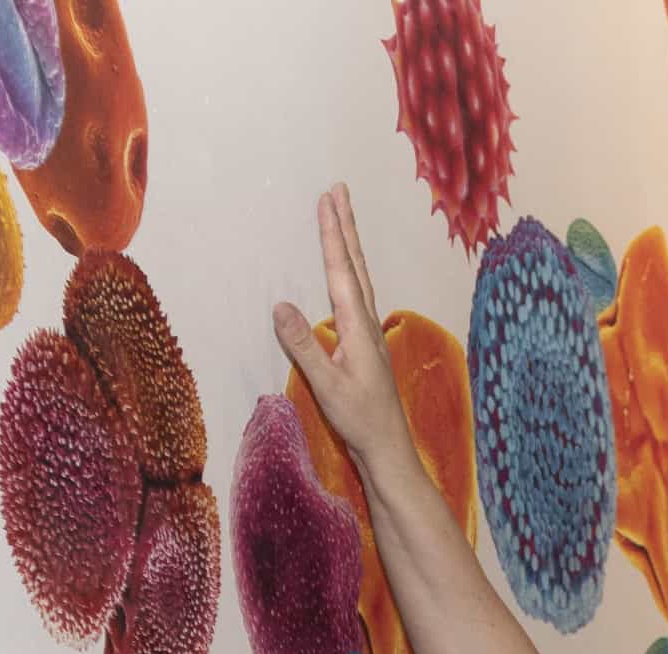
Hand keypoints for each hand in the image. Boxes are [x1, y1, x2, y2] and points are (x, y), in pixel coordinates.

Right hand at [268, 186, 410, 471]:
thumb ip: (304, 346)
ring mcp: (369, 333)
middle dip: (345, 226)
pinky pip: (358, 294)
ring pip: (360, 277)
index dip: (333, 235)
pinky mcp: (366, 344)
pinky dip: (350, 271)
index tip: (327, 201)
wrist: (388, 448)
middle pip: (355, 265)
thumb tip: (280, 305)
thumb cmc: (359, 420)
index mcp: (357, 328)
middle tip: (339, 190)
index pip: (342, 272)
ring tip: (342, 217)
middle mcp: (367, 323)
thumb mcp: (328, 385)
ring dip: (349, 245)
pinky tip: (347, 272)